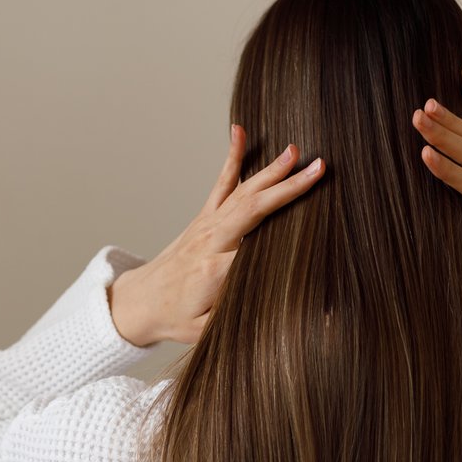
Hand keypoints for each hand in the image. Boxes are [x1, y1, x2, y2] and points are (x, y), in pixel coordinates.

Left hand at [108, 127, 325, 346]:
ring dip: (270, 170)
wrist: (139, 302)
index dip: (288, 240)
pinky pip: (222, 183)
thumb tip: (273, 303)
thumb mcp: (205, 330)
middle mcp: (211, 240)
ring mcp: (206, 224)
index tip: (322, 225)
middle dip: (287, 188)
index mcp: (215, 270)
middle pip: (254, 209)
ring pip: (243, 192)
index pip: (257, 249)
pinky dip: (232, 156)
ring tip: (295, 150)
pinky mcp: (204, 217)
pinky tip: (239, 131)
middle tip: (317, 168)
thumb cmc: (176, 318)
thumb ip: (234, 316)